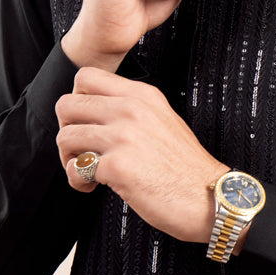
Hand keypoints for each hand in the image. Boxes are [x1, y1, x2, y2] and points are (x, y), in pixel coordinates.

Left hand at [56, 67, 224, 243]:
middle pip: (66, 105)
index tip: (87, 123)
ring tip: (87, 173)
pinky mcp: (119, 167)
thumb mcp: (162, 120)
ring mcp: (124, 137)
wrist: (210, 198)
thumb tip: (92, 113)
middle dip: (66, 131)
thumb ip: (130, 109)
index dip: (76, 101)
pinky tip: (93, 188)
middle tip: (80, 150)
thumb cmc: (185, 168)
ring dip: (70, 160)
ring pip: (66, 137)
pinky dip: (77, 182)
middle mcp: (131, 110)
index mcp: (142, 95)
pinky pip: (76, 170)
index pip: (85, 77)